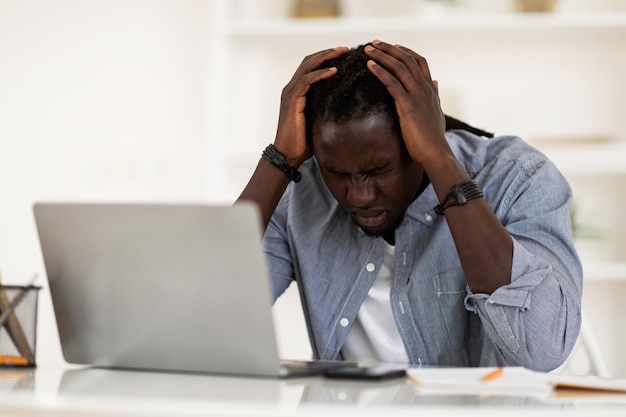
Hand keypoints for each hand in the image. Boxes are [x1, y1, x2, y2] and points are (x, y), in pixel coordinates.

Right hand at [274, 46, 347, 166]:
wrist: (288, 155)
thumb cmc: (304, 142)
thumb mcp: (318, 120)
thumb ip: (326, 108)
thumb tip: (347, 105)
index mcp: (296, 91)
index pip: (310, 66)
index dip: (325, 58)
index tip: (343, 55)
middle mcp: (291, 88)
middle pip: (308, 61)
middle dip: (327, 52)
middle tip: (345, 48)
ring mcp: (290, 94)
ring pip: (307, 67)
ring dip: (325, 58)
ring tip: (341, 53)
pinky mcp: (292, 101)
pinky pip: (306, 81)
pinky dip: (320, 74)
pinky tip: (334, 71)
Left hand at [364, 40, 449, 167]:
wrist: (435, 153)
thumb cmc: (433, 138)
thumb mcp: (436, 112)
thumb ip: (435, 95)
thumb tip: (435, 82)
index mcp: (430, 90)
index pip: (420, 62)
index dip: (406, 51)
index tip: (393, 46)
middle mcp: (425, 89)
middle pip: (408, 59)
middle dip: (390, 48)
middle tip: (374, 42)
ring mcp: (417, 96)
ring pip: (399, 67)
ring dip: (382, 56)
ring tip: (367, 49)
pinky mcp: (407, 105)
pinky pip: (392, 83)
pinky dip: (380, 72)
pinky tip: (370, 66)